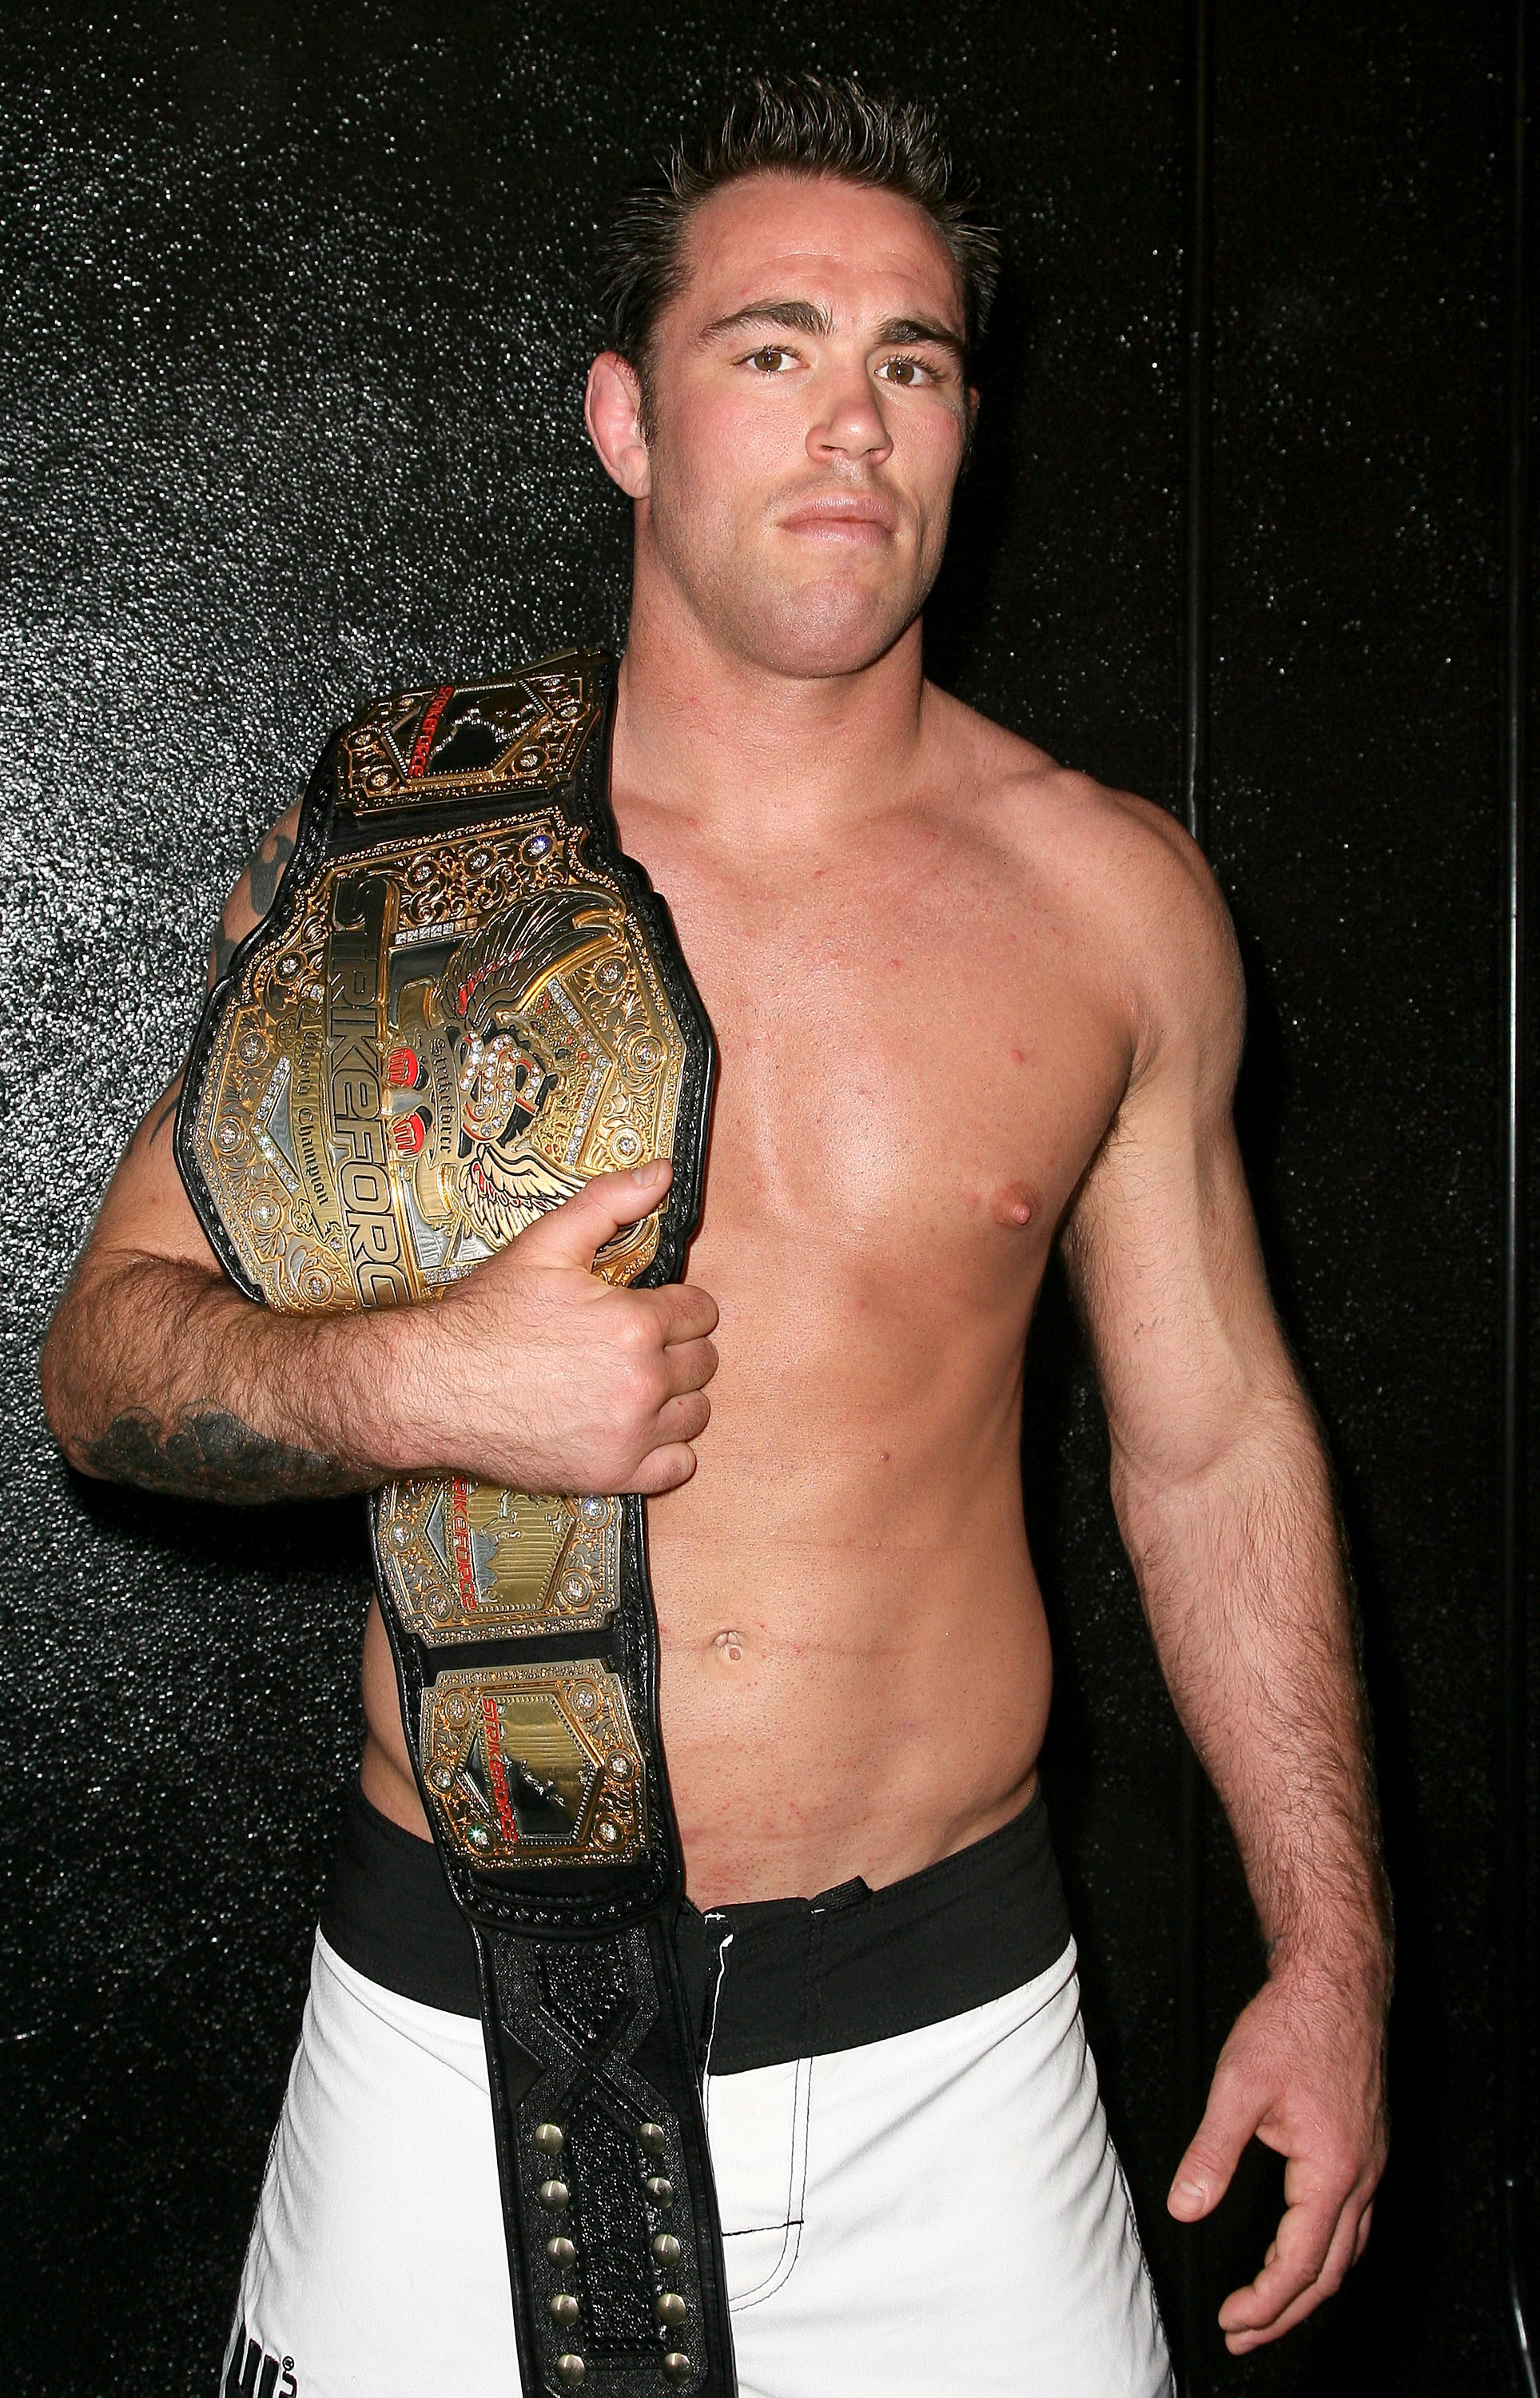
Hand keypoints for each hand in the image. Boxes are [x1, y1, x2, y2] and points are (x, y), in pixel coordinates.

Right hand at [388, 1160, 719, 1493]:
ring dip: (677, 1397)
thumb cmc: (484, 1317)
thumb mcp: (544, 1244)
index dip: (677, 1305)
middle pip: (704, 1362)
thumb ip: (609, 1203)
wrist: (431, 1386)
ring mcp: (630, 1435)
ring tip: (637, 1383)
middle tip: (637, 1344)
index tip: (653, 1309)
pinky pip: (676, 1467)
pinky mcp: (612, 1475)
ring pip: (697, 1413)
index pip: (701, 1312)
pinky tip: (636, 1429)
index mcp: (635, 1324)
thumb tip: (661, 1172)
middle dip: (678, 1347)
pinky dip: (666, 1451)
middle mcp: (642, 1383)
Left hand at [1168, 1957, 1387, 2352]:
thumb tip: (1185, 2208)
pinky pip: (1354, 2224)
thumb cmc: (1292, 2024)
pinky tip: (1303, 2252)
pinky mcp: (1366, 2148)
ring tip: (1268, 2310)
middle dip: (1285, 2314)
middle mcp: (1361, 2176)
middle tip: (1244, 2334)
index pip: (1298, 2264)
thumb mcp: (1237, 2086)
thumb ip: (1211, 2154)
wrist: (1336, 1981)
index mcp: (1331, 2170)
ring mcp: (1370, 2164)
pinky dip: (1326, 2253)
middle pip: (1329, 2273)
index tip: (1231, 2320)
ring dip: (1307, 2289)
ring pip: (1347, 2253)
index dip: (1263, 2302)